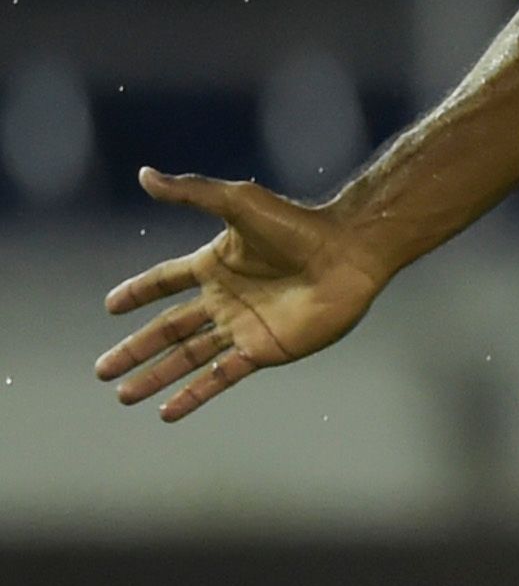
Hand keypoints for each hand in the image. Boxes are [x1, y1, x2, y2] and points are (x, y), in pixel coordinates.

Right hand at [95, 167, 389, 420]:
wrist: (349, 254)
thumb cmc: (298, 225)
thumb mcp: (239, 204)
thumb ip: (191, 192)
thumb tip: (145, 174)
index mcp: (215, 265)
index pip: (164, 281)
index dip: (138, 292)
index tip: (110, 306)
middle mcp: (225, 299)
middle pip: (168, 329)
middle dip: (136, 349)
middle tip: (102, 369)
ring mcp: (242, 327)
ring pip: (187, 357)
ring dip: (155, 376)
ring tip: (123, 395)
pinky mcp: (262, 349)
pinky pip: (220, 377)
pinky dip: (193, 395)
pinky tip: (167, 411)